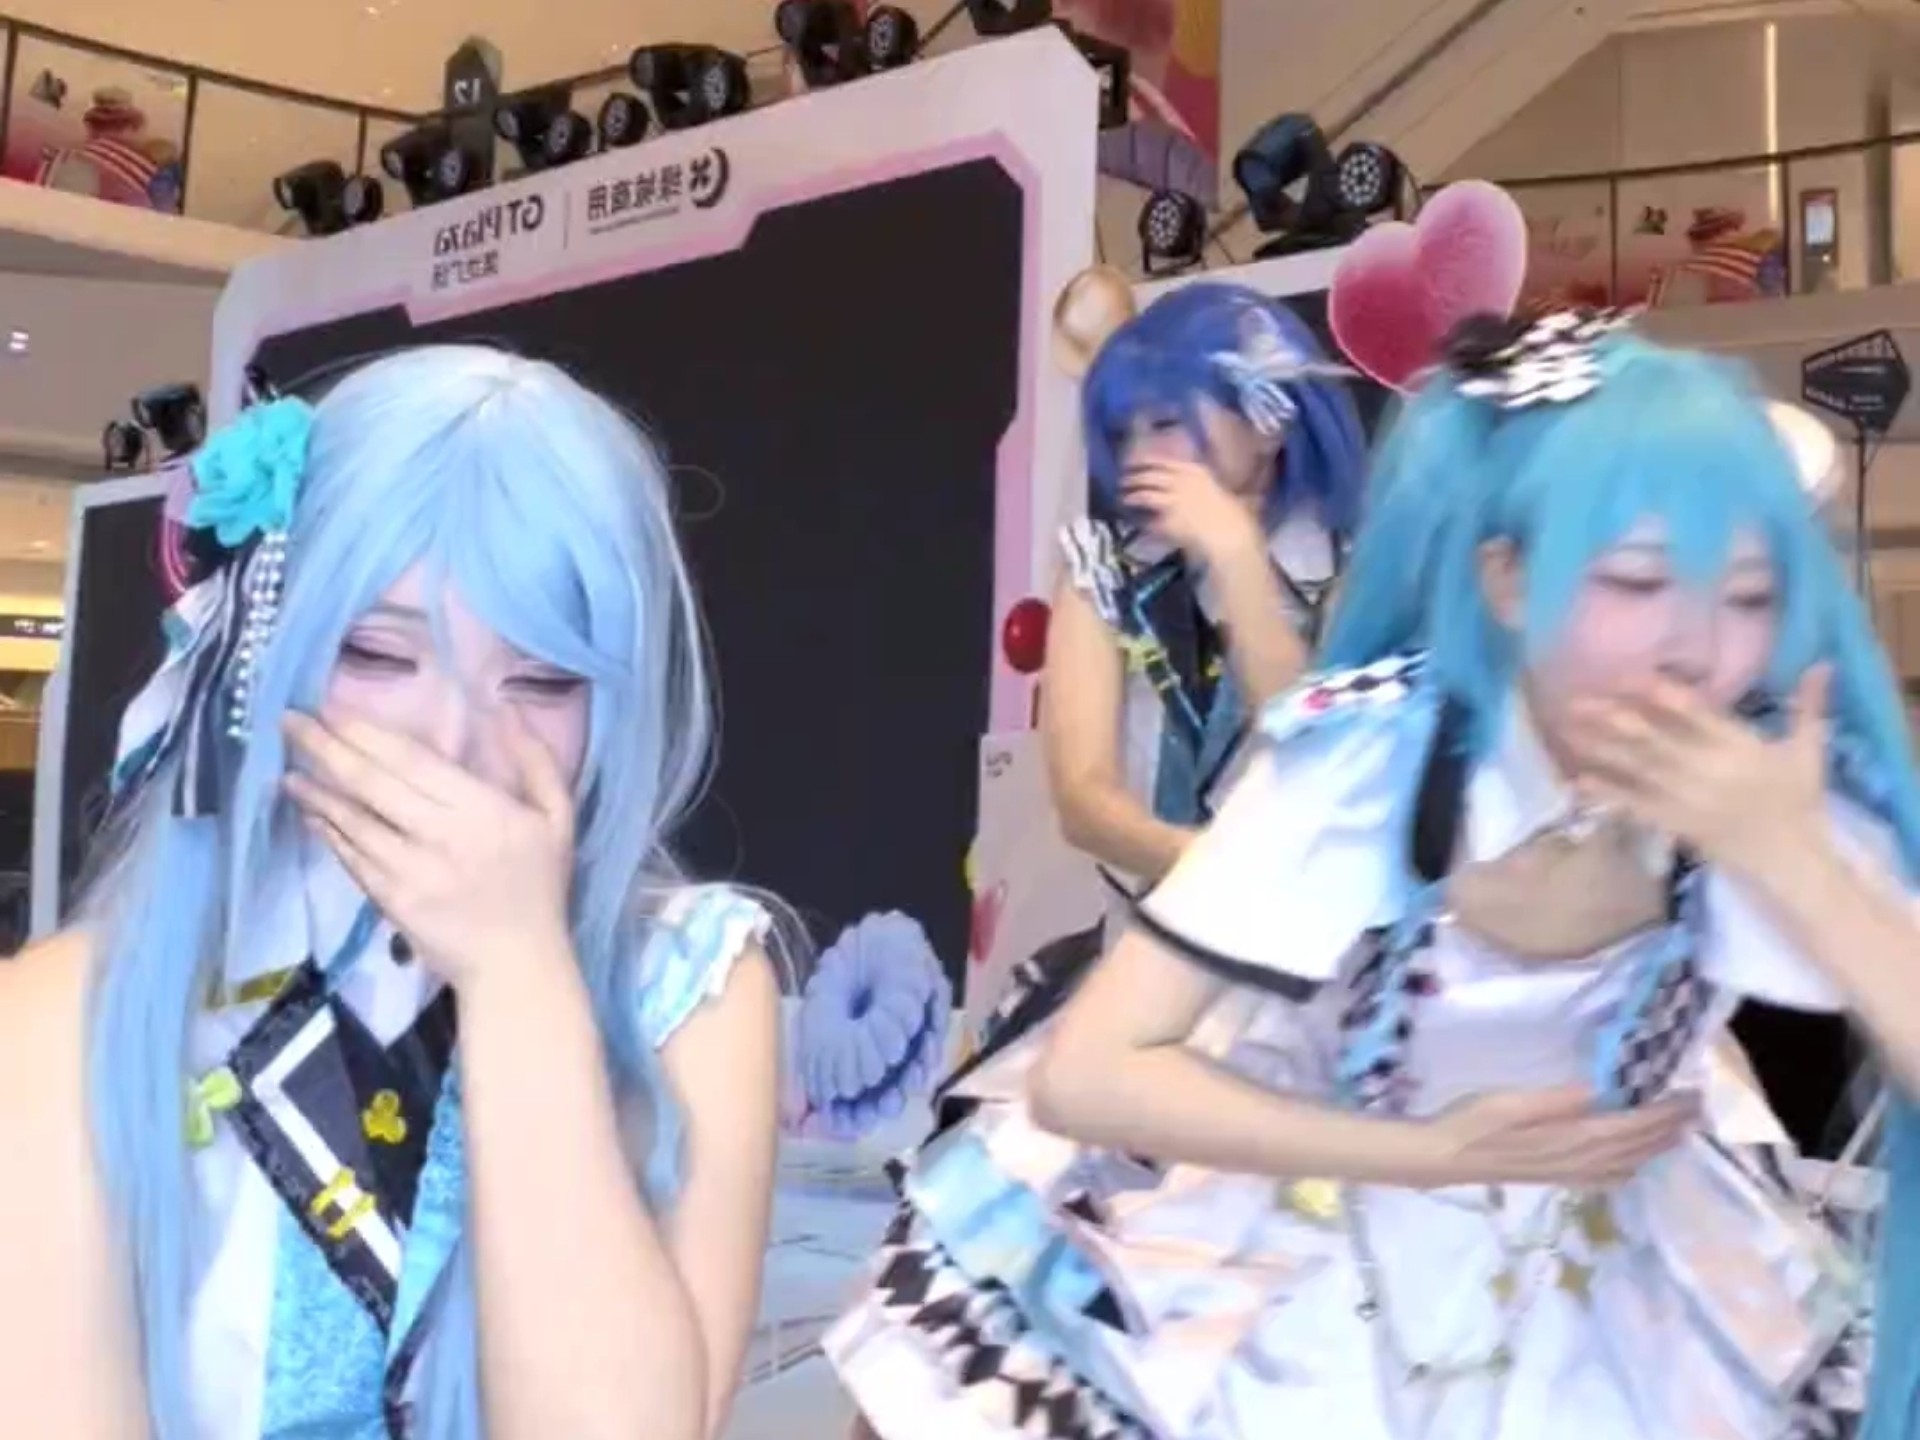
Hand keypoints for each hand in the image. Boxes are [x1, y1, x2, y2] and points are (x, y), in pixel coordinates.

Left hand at [282, 709, 574, 989]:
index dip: (367, 733)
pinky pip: (350, 857)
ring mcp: (408, 870)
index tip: (334, 709)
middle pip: (371, 782)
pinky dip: (327, 831)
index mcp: (481, 809)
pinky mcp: (389, 900)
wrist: (516, 964)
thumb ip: (535, 760)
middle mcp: (439, 834)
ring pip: (351, 820)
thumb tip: (504, 708)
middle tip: (290, 721)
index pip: (412, 760)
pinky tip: (311, 812)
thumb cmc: (540, 886)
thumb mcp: (557, 816)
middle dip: (325, 747)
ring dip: (315, 791)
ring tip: (289, 767)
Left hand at [1121, 460, 1263, 568]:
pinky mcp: (1166, 519)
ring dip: (1132, 495)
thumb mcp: (1221, 494)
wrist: (1230, 535)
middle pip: (1150, 475)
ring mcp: (1172, 499)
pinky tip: (1136, 521)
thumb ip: (1205, 488)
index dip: (1147, 461)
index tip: (1136, 462)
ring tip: (1124, 497)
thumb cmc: (1234, 517)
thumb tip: (1198, 489)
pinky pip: (1149, 519)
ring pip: (1145, 493)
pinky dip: (1142, 520)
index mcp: (1196, 471)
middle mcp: (1181, 481)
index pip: (1164, 461)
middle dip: (1135, 476)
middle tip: (1123, 479)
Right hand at [1422, 1086, 1698, 1187]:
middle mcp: (1580, 1159)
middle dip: (1671, 1128)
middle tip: (1699, 1108)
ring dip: (1657, 1147)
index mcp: (1572, 1137)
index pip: (1632, 1126)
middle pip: (1637, 1145)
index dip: (1665, 1112)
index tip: (1692, 1095)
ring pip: (1627, 1162)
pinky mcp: (1559, 1177)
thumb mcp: (1509, 1101)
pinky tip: (1632, 1164)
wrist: (1446, 1157)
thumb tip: (1600, 1088)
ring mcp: (1570, 1172)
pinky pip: (1607, 1177)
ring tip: (1679, 1131)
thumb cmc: (1473, 1122)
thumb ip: (1556, 1099)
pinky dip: (1630, 1168)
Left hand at [1563, 668, 1829, 880]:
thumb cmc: (1798, 798)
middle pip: (1655, 741)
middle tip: (1577, 698)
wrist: (1789, 856)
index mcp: (1738, 748)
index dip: (1664, 696)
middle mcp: (1707, 771)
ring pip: (1638, 769)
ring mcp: (1687, 799)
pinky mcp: (1675, 823)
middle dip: (1615, 718)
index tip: (1633, 676)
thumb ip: (1810, 705)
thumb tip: (1821, 663)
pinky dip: (1607, 793)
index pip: (1697, 717)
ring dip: (1602, 748)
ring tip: (1566, 727)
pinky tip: (1578, 780)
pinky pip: (1636, 806)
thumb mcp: (1808, 749)